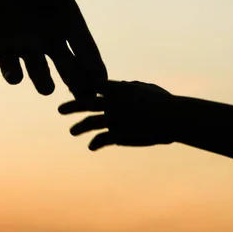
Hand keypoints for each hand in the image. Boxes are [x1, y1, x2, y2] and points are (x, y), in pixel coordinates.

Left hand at [0, 0, 123, 96]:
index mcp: (69, 22)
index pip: (86, 49)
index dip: (94, 65)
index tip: (104, 82)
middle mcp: (52, 40)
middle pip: (70, 69)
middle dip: (78, 84)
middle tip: (87, 100)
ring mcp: (27, 48)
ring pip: (40, 73)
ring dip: (43, 81)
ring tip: (47, 87)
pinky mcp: (3, 51)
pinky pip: (10, 68)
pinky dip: (12, 73)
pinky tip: (15, 77)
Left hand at [58, 80, 176, 149]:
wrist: (172, 118)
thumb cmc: (163, 101)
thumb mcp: (145, 88)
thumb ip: (130, 86)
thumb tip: (121, 84)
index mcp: (119, 88)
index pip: (94, 85)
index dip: (83, 87)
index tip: (75, 90)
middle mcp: (112, 102)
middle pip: (86, 103)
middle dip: (71, 106)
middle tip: (60, 109)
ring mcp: (114, 119)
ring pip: (90, 123)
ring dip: (79, 128)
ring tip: (72, 131)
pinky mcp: (118, 135)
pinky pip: (101, 140)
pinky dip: (95, 144)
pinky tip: (91, 147)